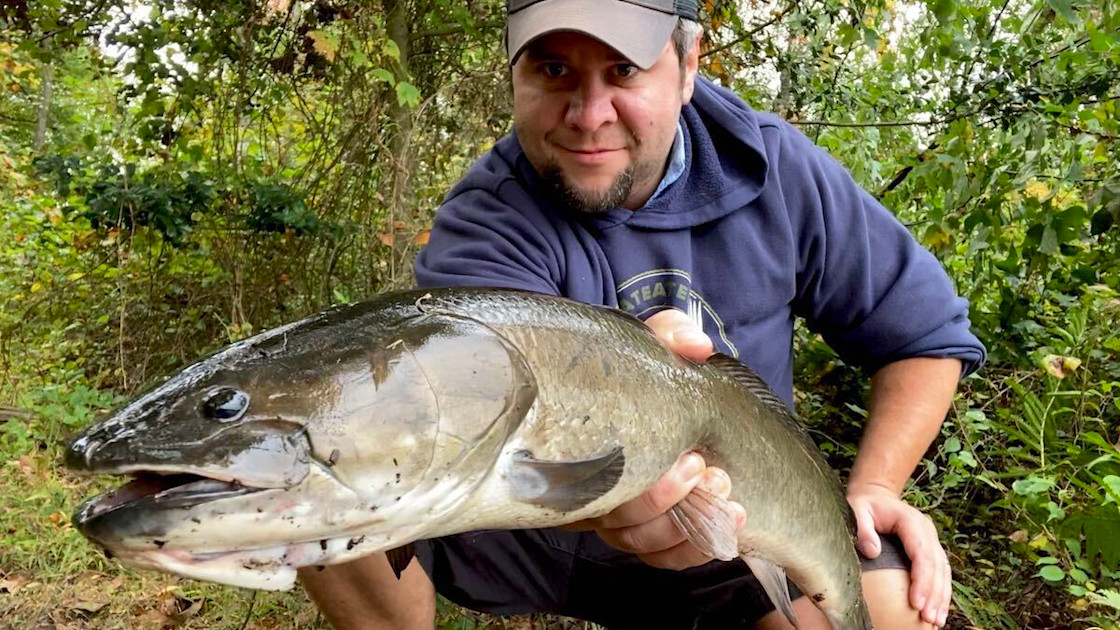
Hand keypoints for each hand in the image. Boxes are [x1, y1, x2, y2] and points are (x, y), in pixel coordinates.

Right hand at [563, 309, 743, 569]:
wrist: (641, 384)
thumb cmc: (639, 365)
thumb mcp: (652, 341)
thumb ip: (668, 333)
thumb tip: (695, 346)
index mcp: (584, 449)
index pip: (600, 489)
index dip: (651, 491)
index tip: (692, 459)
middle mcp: (594, 491)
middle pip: (623, 524)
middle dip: (673, 506)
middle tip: (711, 472)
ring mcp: (617, 517)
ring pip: (643, 545)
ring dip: (690, 529)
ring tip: (728, 496)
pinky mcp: (644, 532)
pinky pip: (663, 558)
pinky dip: (696, 549)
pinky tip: (729, 526)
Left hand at [848, 482, 950, 626]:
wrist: (875, 494)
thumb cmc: (864, 504)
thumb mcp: (856, 509)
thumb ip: (862, 528)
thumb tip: (872, 552)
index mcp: (911, 521)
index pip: (922, 554)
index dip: (921, 579)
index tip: (916, 602)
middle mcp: (926, 531)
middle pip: (936, 566)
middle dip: (934, 594)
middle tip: (928, 618)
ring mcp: (930, 540)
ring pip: (942, 572)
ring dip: (941, 597)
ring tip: (936, 621)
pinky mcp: (929, 550)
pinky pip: (939, 573)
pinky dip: (940, 592)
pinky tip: (937, 611)